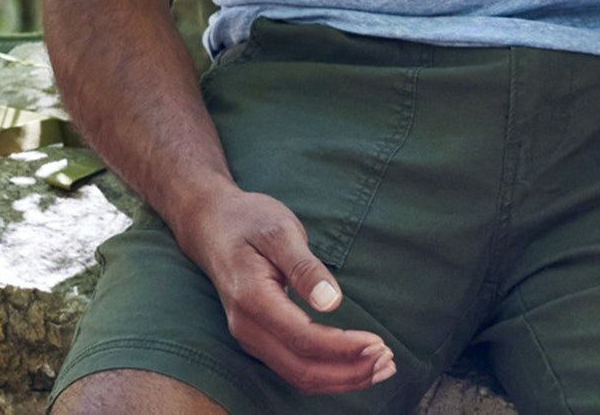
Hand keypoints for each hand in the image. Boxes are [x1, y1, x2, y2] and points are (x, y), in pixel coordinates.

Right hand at [170, 184, 395, 393]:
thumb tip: (332, 302)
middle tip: (388, 361)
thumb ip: (305, 267)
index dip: (343, 348)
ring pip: (299, 376)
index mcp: (252, 300)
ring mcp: (250, 338)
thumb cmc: (248, 221)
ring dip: (341, 379)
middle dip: (349, 372)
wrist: (211, 224)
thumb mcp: (280, 230)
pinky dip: (327, 374)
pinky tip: (354, 367)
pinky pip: (294, 369)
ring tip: (380, 369)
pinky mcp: (259, 340)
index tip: (378, 343)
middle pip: (302, 369)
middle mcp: (247, 329)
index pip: (303, 339)